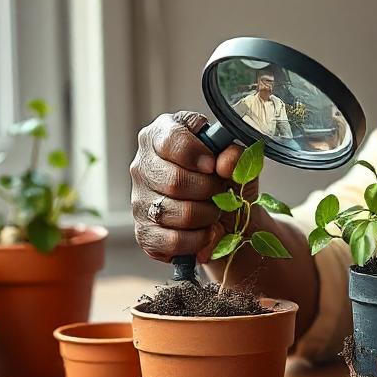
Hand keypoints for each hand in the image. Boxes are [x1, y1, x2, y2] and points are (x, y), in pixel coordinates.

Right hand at [130, 111, 251, 263]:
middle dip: (208, 190)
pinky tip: (207, 231)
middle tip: (220, 191)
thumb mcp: (236, 159)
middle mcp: (143, 165)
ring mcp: (139, 200)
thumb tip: (225, 163)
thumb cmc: (224, 176)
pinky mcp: (144, 232)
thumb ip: (235, 154)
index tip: (213, 166)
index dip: (196, 154)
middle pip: (174, 181)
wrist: (227, 212)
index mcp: (161, 135)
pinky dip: (198, 239)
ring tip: (215, 210)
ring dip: (206, 215)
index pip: (170, 140)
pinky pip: (172, 240)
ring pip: (175, 212)